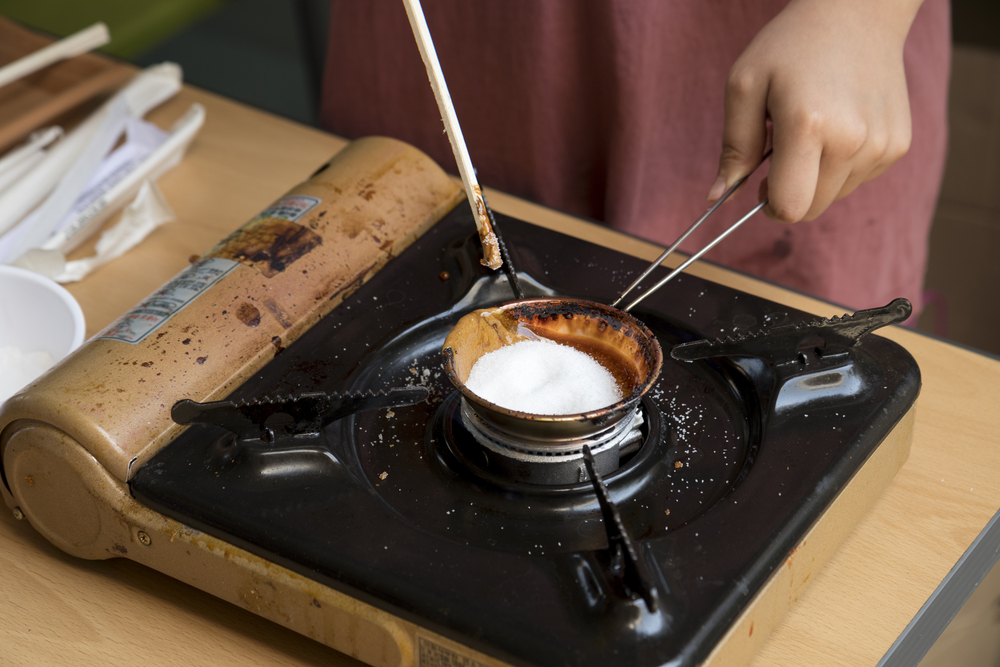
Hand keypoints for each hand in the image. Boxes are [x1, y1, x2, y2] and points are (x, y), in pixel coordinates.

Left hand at [708, 0, 923, 222]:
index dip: (770, 205)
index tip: (762, 185)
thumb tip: (716, 196)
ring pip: (835, 196)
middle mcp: (852, 141)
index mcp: (808, 127)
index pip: (790, 207)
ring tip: (813, 130)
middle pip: (812, 209)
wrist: (858, 11)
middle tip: (782, 153)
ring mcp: (881, 145)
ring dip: (817, 177)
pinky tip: (839, 125)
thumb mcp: (745, 87)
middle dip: (791, 193)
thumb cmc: (791, 46)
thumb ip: (733, 147)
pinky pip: (858, 178)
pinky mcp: (898, 144)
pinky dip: (842, 164)